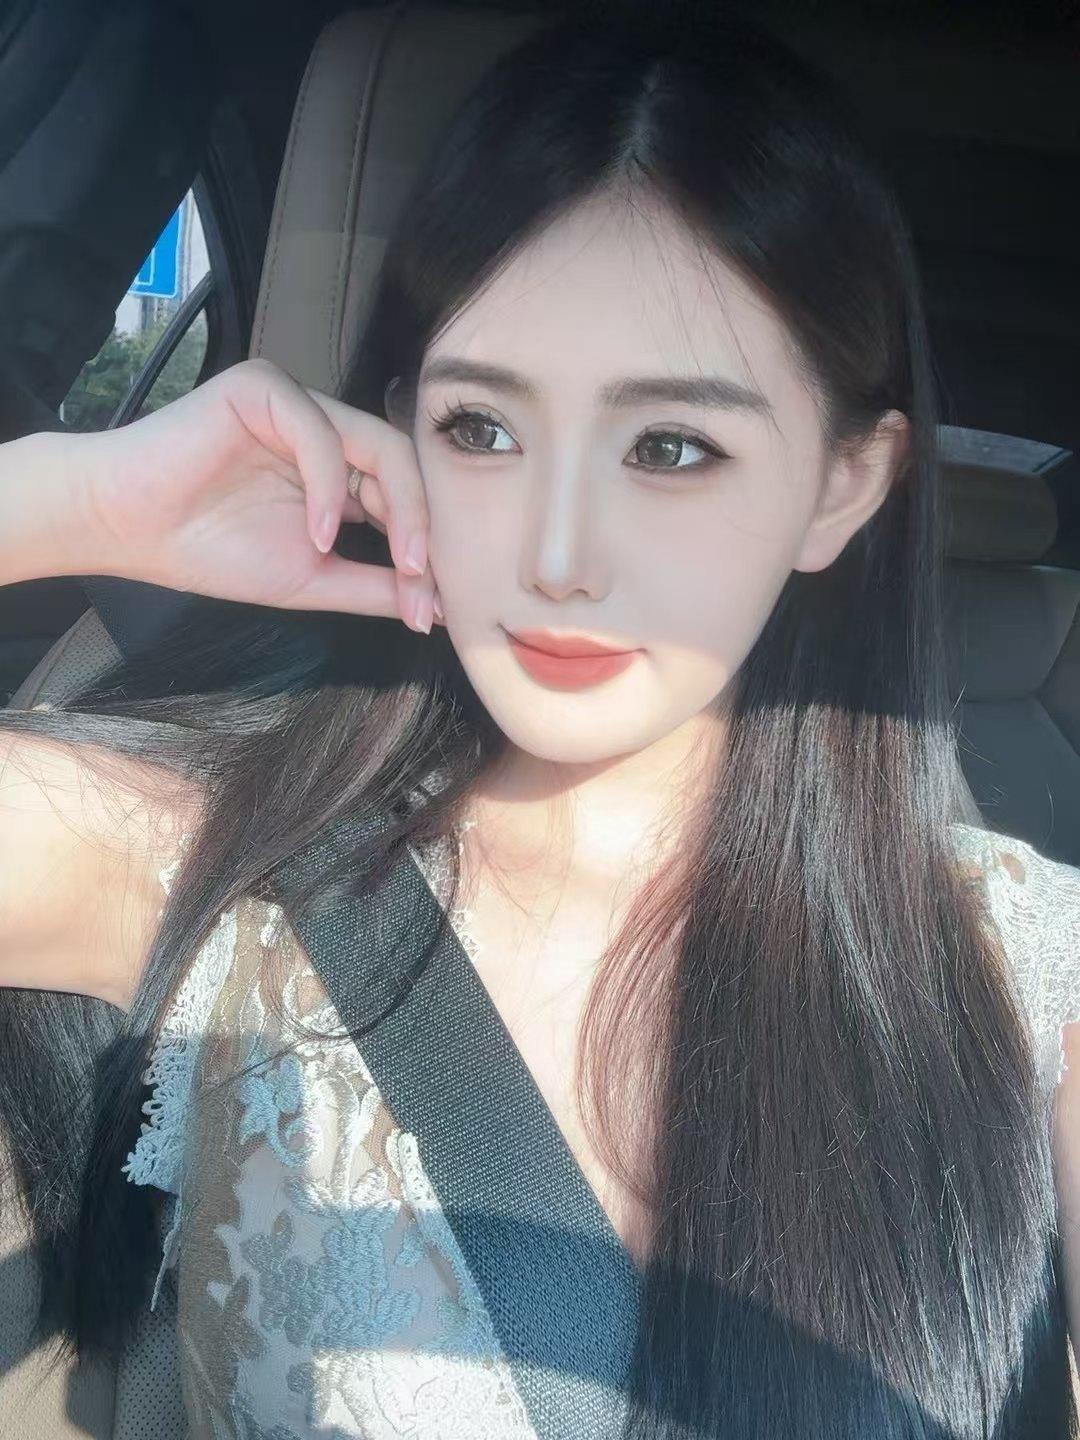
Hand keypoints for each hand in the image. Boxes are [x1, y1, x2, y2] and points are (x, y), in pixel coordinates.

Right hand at [78, 358, 441, 631]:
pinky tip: (321, 533)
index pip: (406, 494)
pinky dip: (332, 487)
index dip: (426, 544)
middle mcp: (327, 432)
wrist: (128, 529)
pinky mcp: (266, 388)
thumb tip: (437, 608)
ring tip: (396, 563)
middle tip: (424, 579)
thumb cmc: (209, 549)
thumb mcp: (312, 579)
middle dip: (423, 526)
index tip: (434, 604)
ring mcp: (299, 406)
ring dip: (399, 509)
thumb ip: (374, 586)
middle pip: (403, 467)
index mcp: (340, 472)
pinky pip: (322, 432)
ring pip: (378, 444)